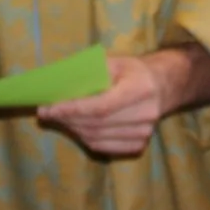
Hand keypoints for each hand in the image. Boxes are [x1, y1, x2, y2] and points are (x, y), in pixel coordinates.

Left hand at [37, 56, 166, 156]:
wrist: (163, 86)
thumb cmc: (133, 71)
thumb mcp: (114, 62)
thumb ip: (89, 72)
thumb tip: (57, 84)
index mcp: (139, 90)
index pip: (101, 106)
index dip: (73, 109)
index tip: (49, 107)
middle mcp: (145, 114)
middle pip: (97, 124)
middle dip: (67, 119)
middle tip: (46, 112)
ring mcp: (144, 133)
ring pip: (97, 138)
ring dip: (72, 129)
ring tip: (57, 118)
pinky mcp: (140, 145)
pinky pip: (104, 147)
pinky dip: (85, 138)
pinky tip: (75, 127)